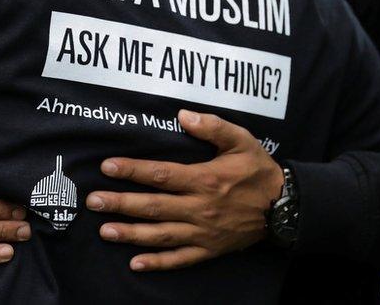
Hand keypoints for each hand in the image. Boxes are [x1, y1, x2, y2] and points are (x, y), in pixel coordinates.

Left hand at [86, 110, 283, 271]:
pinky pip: (180, 260)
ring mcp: (203, 233)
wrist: (286, 207)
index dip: (132, 170)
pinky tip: (135, 263)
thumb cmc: (259, 170)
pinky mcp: (209, 250)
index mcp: (205, 180)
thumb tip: (183, 115)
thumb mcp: (242, 140)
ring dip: (131, 234)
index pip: (161, 175)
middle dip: (121, 204)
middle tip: (93, 201)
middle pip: (153, 206)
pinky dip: (157, 263)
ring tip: (105, 231)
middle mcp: (200, 208)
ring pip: (161, 235)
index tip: (107, 167)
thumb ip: (213, 126)